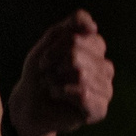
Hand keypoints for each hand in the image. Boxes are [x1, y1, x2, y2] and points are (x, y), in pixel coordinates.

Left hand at [5, 9, 113, 135]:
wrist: (29, 106)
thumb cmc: (41, 73)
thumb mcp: (51, 42)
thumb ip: (72, 25)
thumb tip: (94, 26)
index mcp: (97, 49)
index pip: (79, 36)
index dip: (56, 47)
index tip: (45, 59)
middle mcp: (106, 68)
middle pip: (76, 55)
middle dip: (53, 66)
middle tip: (48, 76)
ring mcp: (106, 89)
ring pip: (81, 75)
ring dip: (56, 81)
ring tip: (52, 87)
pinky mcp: (100, 110)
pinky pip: (84, 94)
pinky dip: (63, 94)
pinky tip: (59, 96)